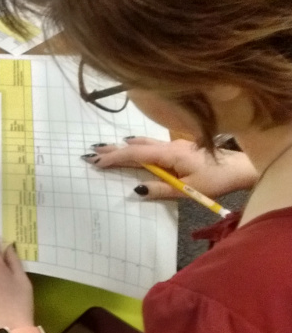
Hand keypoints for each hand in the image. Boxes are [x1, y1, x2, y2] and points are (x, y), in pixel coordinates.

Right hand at [84, 137, 257, 198]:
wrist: (241, 168)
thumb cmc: (217, 180)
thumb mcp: (188, 190)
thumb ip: (161, 189)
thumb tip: (136, 189)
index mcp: (169, 154)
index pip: (135, 154)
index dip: (114, 157)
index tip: (96, 161)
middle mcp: (170, 145)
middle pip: (136, 145)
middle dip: (113, 149)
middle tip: (91, 152)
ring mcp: (175, 144)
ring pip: (143, 142)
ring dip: (123, 145)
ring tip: (105, 146)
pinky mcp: (181, 147)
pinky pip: (152, 144)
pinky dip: (137, 144)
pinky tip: (133, 143)